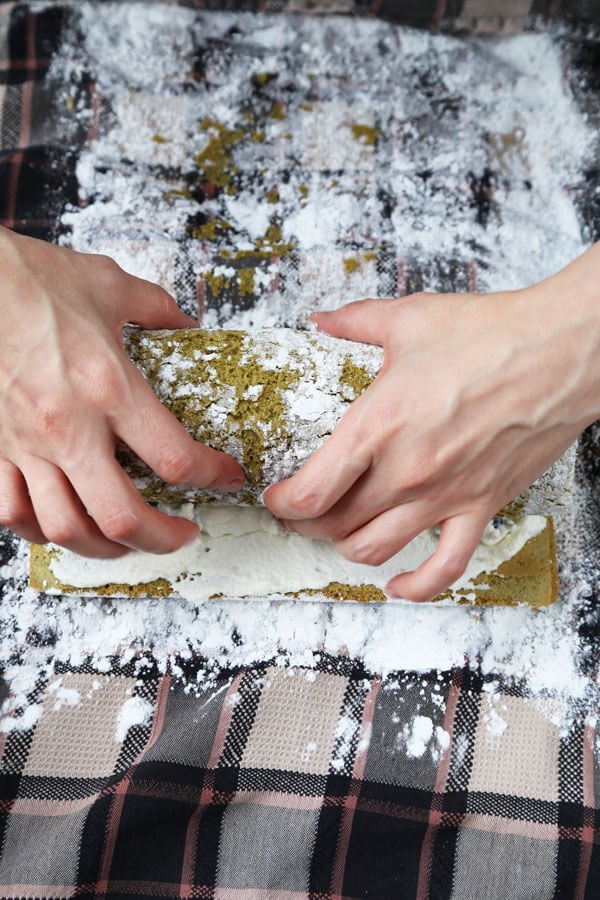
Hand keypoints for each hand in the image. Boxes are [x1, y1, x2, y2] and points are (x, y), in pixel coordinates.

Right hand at [0, 227, 244, 557]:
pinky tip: (62, 524)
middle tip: (182, 533)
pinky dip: (40, 531)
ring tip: (128, 540)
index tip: (226, 477)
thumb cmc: (32, 280)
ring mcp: (24, 443)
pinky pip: (11, 512)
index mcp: (109, 387)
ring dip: (105, 547)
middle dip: (163, 539)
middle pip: (122, 516)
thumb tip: (187, 326)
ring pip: (65, 528)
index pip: (175, 458)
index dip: (213, 477)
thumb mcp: (110, 284)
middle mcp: (68, 426)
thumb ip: (157, 309)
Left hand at [264, 245, 599, 600]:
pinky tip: (398, 585)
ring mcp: (444, 496)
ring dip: (344, 547)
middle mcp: (406, 471)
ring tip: (337, 533)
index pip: (310, 492)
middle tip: (298, 512)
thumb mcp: (408, 319)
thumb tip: (320, 320)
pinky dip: (418, 586)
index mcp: (378, 425)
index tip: (276, 496)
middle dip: (304, 523)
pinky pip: (446, 567)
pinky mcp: (481, 506)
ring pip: (374, 548)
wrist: (561, 352)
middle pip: (333, 523)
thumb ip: (353, 322)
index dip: (282, 503)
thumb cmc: (491, 335)